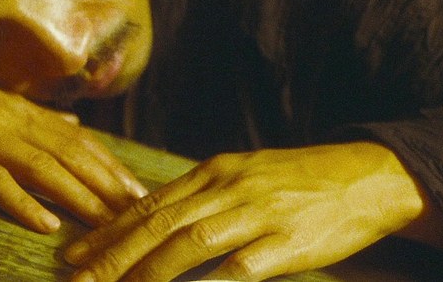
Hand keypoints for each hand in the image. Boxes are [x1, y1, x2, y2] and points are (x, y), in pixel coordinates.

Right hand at [0, 56, 147, 232]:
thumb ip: (35, 114)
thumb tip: (74, 121)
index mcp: (21, 109)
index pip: (77, 138)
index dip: (109, 164)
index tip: (136, 189)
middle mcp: (11, 120)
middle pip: (69, 154)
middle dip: (106, 183)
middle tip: (137, 211)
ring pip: (42, 167)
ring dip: (78, 195)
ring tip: (106, 221)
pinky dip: (22, 201)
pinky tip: (45, 222)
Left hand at [65, 143, 425, 280]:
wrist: (366, 175)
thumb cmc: (301, 178)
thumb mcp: (245, 173)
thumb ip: (204, 195)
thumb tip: (158, 218)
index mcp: (215, 171)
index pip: (150, 202)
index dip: (109, 229)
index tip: (76, 250)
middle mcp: (229, 188)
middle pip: (159, 222)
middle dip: (112, 253)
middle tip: (77, 276)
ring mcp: (259, 213)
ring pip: (190, 243)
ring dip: (148, 271)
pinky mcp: (288, 241)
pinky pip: (242, 266)